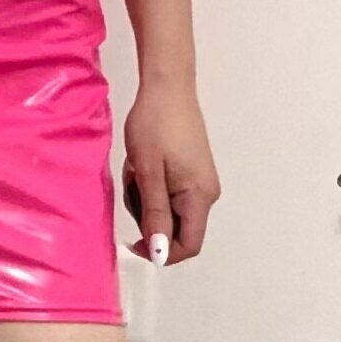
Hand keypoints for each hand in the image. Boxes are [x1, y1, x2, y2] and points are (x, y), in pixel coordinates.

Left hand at [120, 81, 219, 266]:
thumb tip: (159, 253)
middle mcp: (206, 193)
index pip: (187, 246)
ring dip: (147, 200)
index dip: (160, 251)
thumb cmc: (155, 124)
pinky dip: (152, 187)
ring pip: (170, 212)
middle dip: (150, 218)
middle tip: (133, 187)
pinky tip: (144, 166)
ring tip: (138, 170)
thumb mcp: (148, 174)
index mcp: (200, 196)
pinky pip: (170, 195)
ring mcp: (200, 182)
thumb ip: (155, 215)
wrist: (166, 88)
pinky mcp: (192, 173)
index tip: (134, 240)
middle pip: (177, 230)